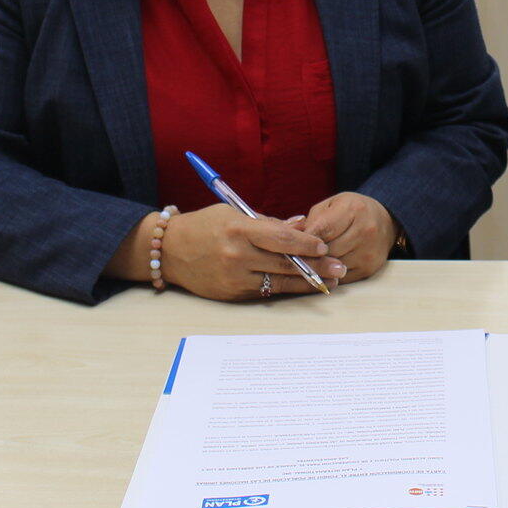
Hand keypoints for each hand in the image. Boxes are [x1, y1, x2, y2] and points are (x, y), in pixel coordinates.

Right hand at [159, 202, 332, 300]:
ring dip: (307, 282)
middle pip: (285, 263)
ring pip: (279, 281)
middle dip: (316, 266)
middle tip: (339, 268)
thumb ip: (267, 222)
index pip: (280, 238)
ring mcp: (234, 277)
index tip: (324, 246)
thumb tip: (300, 226)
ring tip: (329, 281)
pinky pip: (265, 290)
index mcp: (238, 230)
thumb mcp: (232, 214)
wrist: (169, 252)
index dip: (305, 244)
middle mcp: (237, 255)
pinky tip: (302, 285)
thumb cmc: (204, 226)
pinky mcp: (232, 294)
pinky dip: (284, 287)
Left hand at [297, 193, 398, 285]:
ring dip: (317, 268)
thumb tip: (291, 237)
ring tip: (303, 264)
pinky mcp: (369, 269)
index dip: (303, 240)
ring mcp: (368, 252)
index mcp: (354, 210)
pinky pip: (341, 278)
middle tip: (290, 258)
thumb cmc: (351, 212)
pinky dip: (328, 276)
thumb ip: (312, 220)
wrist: (384, 221)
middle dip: (307, 256)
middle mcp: (365, 231)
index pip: (322, 230)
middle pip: (327, 251)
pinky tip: (320, 271)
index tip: (288, 247)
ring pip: (333, 267)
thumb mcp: (332, 205)